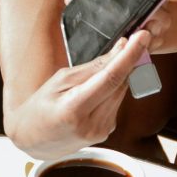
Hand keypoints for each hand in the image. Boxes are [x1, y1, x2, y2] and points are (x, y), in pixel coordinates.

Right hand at [8, 31, 152, 158]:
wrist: (34, 139)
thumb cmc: (41, 106)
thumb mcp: (59, 80)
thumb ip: (93, 67)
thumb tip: (121, 49)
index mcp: (74, 109)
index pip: (111, 78)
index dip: (129, 56)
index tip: (142, 37)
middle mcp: (92, 124)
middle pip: (121, 84)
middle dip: (130, 61)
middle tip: (135, 40)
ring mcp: (101, 131)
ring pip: (122, 92)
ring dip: (121, 75)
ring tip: (103, 69)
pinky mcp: (106, 132)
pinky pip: (116, 102)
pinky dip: (113, 90)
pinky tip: (98, 89)